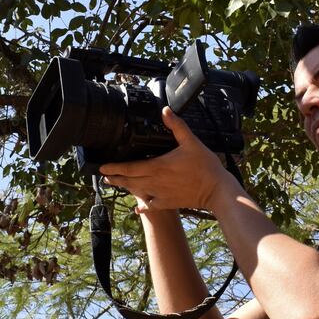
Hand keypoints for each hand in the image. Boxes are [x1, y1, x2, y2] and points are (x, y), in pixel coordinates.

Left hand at [100, 107, 239, 212]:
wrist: (216, 190)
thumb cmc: (204, 166)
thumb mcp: (191, 142)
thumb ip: (176, 126)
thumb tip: (165, 111)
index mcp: (158, 166)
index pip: (130, 167)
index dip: (114, 167)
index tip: (102, 167)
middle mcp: (155, 182)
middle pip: (129, 180)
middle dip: (115, 178)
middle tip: (104, 176)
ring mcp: (160, 194)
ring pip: (137, 192)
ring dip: (125, 188)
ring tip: (114, 184)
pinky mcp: (167, 203)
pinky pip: (151, 205)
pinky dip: (143, 206)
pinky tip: (137, 207)